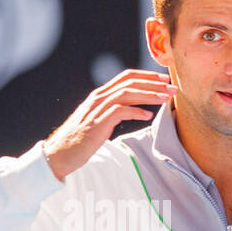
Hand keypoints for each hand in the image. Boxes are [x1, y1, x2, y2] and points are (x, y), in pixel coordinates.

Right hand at [43, 70, 176, 179]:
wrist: (59, 154)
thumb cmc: (79, 141)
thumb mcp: (97, 121)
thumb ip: (113, 112)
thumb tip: (134, 109)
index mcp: (99, 95)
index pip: (126, 77)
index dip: (146, 75)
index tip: (164, 79)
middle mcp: (98, 98)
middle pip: (130, 82)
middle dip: (154, 83)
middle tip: (172, 87)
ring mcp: (97, 109)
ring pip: (127, 93)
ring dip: (149, 94)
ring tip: (166, 98)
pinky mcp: (98, 123)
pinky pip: (120, 111)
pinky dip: (136, 111)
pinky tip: (147, 116)